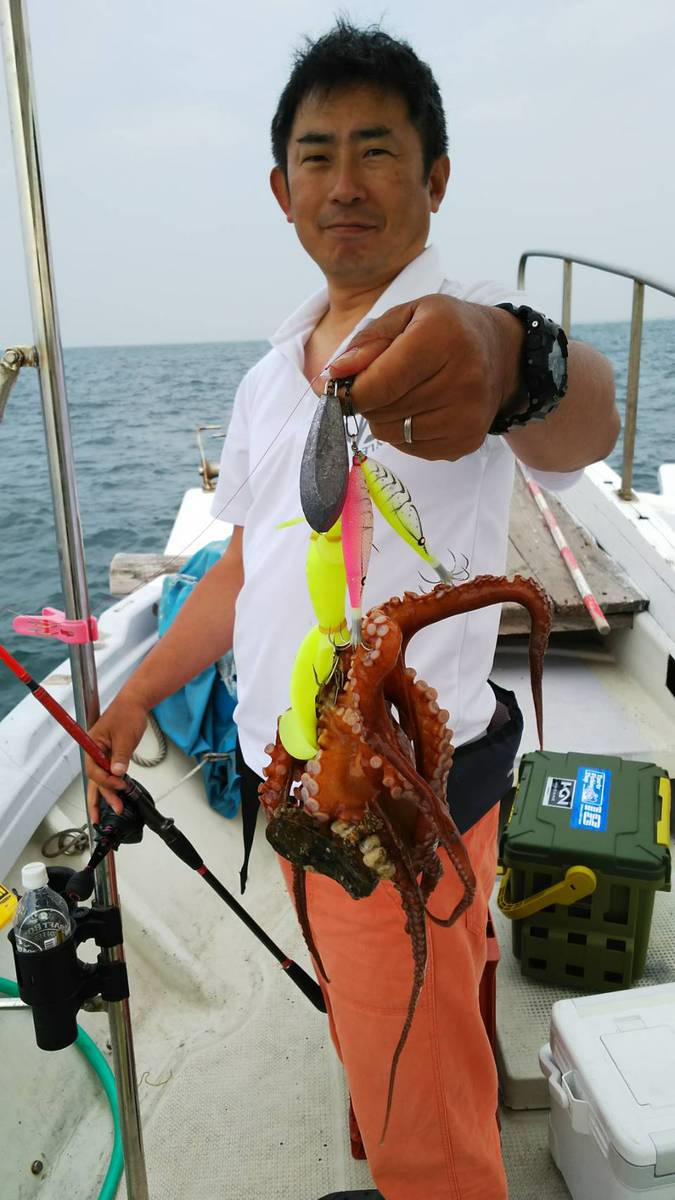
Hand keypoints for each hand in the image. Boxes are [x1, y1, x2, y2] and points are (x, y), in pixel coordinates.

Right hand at [85, 691, 149, 821]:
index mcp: (92, 745)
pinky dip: (114, 784)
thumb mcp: (125, 736)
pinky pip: (110, 773)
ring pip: (102, 778)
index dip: (106, 781)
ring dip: (107, 794)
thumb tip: (117, 773)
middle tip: (107, 813)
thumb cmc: (126, 713)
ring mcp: (103, 754)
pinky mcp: (112, 755)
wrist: (135, 703)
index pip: (94, 770)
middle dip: (101, 797)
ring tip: (114, 809)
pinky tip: (118, 794)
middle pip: (95, 779)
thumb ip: (120, 756)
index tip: (120, 785)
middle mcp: (95, 752)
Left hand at [327, 294, 522, 460]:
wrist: (502, 355)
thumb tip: (333, 374)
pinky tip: (421, 410)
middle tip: (378, 384)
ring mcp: (467, 416)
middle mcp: (462, 379)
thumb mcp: (407, 316)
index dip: (353, 390)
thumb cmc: (446, 330)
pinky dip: (404, 432)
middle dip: (369, 400)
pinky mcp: (467, 441)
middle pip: (384, 410)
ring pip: (393, 433)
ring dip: (385, 417)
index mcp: (442, 338)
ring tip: (403, 394)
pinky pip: (411, 448)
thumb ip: (367, 342)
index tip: (343, 386)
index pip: (380, 382)